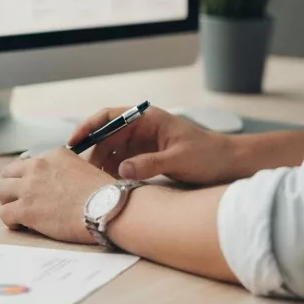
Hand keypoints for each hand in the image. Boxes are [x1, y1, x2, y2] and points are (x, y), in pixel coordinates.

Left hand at [0, 147, 111, 243]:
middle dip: (12, 187)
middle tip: (21, 201)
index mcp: (53, 156)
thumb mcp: (84, 169)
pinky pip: (4, 213)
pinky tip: (22, 225)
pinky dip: (11, 221)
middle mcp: (37, 167)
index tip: (35, 190)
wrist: (108, 207)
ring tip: (20, 214)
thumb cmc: (104, 194)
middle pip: (7, 173)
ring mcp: (29, 187)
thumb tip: (58, 185)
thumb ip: (65, 172)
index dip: (28, 179)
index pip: (27, 164)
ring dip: (8, 202)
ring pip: (0, 191)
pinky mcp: (26, 209)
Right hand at [68, 106, 236, 185]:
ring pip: (112, 151)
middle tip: (81, 173)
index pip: (109, 116)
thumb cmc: (208, 155)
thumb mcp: (179, 160)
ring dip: (102, 165)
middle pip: (106, 136)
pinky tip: (108, 186)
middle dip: (93, 153)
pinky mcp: (146, 157)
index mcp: (148, 118)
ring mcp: (143, 143)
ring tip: (93, 183)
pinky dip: (113, 173)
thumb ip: (149, 164)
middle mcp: (142, 127)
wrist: (229, 165)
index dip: (88, 127)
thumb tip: (122, 170)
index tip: (74, 142)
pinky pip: (122, 163)